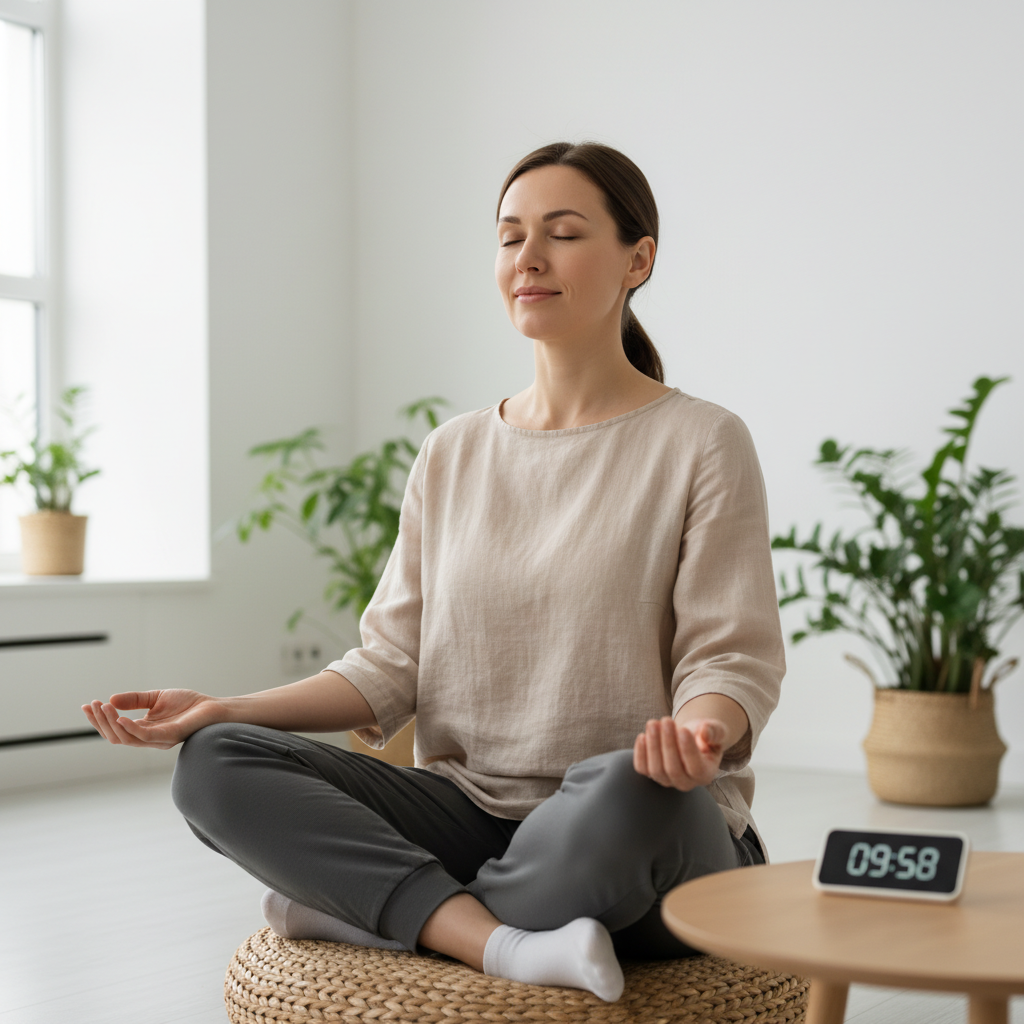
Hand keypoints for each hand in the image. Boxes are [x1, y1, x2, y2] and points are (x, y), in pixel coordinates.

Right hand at [81, 689, 219, 748]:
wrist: (213, 707)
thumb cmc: (188, 704)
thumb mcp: (156, 698)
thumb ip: (135, 700)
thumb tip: (111, 700)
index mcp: (144, 730)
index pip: (115, 730)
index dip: (99, 720)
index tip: (86, 705)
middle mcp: (148, 739)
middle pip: (116, 736)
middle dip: (101, 721)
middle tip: (92, 705)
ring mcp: (158, 740)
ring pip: (126, 738)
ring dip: (111, 722)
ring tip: (103, 707)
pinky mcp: (169, 736)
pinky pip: (144, 736)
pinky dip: (130, 728)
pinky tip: (120, 717)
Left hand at [632, 716, 726, 790]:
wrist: (691, 737)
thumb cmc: (705, 734)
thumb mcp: (716, 730)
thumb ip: (714, 732)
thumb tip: (704, 733)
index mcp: (705, 774)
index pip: (695, 768)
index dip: (688, 750)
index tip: (683, 729)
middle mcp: (686, 782)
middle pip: (673, 770)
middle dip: (668, 744)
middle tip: (666, 720)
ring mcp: (667, 780)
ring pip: (656, 770)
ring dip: (652, 745)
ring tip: (653, 723)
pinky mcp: (651, 773)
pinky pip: (642, 768)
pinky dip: (640, 753)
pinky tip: (643, 735)